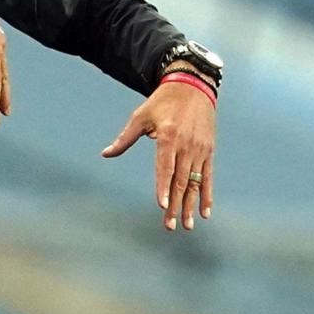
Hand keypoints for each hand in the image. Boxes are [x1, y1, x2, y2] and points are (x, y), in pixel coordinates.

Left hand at [100, 79, 215, 230]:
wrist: (192, 86)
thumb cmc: (162, 102)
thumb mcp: (141, 116)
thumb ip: (125, 138)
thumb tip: (105, 154)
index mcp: (167, 136)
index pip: (165, 167)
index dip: (163, 187)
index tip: (162, 205)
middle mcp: (186, 145)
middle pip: (180, 181)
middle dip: (175, 205)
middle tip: (170, 226)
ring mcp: (199, 150)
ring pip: (195, 183)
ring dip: (190, 205)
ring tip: (187, 225)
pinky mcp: (208, 151)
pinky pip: (208, 177)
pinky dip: (207, 195)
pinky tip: (205, 212)